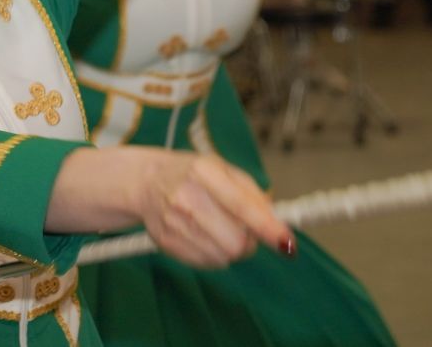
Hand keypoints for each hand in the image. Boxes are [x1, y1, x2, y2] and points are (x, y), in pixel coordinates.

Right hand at [135, 150, 292, 268]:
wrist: (144, 182)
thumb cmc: (190, 174)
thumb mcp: (221, 168)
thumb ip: (251, 192)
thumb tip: (275, 221)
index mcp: (203, 172)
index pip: (240, 205)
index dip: (266, 227)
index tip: (286, 243)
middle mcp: (185, 197)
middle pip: (235, 241)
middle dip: (249, 242)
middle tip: (245, 231)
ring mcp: (173, 222)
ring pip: (223, 256)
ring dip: (232, 249)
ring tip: (221, 230)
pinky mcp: (166, 242)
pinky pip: (207, 262)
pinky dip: (215, 254)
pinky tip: (205, 236)